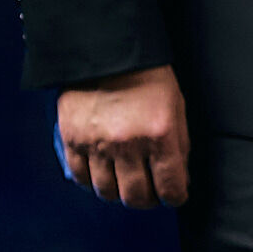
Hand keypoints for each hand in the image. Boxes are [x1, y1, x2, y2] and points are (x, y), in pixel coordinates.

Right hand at [57, 65, 192, 209]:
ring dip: (118, 193)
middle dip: (147, 200)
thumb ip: (179, 145)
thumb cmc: (147, 77)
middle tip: (149, 192)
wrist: (107, 50)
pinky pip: (80, 177)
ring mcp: (97, 143)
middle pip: (136, 196)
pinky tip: (102, 174)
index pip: (170, 187)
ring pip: (107, 192)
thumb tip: (180, 178)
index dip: (175, 196)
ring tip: (124, 183)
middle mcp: (127, 143)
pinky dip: (92, 182)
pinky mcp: (72, 139)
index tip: (174, 195)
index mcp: (159, 134)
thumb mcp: (176, 107)